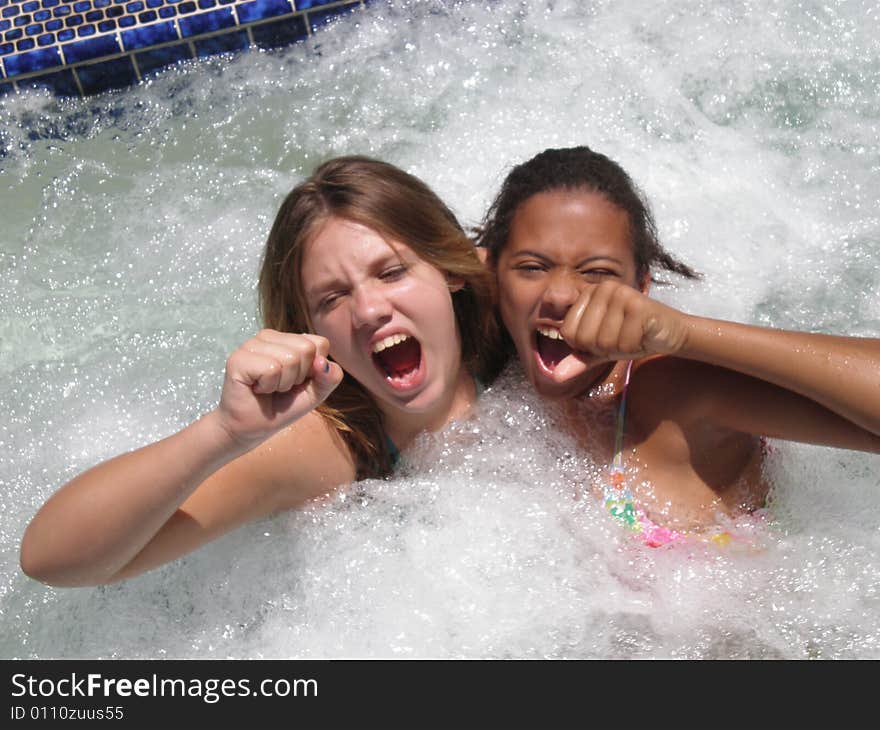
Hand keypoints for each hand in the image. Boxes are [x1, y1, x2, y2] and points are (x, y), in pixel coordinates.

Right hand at [214, 329, 343, 445]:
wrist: (252, 428)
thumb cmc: (282, 406)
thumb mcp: (316, 392)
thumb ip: (329, 377)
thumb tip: (323, 362)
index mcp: (287, 338)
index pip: (319, 343)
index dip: (314, 370)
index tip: (296, 381)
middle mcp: (268, 336)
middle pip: (306, 349)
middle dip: (298, 376)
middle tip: (279, 386)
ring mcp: (251, 345)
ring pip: (290, 358)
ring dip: (282, 383)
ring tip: (268, 388)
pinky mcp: (238, 359)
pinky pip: (271, 369)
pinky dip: (268, 386)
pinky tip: (256, 389)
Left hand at [554, 281, 689, 381]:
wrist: (670, 332)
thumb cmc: (633, 337)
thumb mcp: (601, 349)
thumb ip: (578, 359)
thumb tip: (555, 377)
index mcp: (589, 293)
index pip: (569, 332)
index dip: (586, 345)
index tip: (605, 338)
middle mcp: (604, 288)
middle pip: (585, 337)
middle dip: (604, 348)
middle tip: (622, 338)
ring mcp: (622, 294)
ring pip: (604, 341)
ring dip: (620, 348)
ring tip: (633, 335)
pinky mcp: (640, 305)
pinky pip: (624, 342)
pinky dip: (634, 347)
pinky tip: (643, 335)